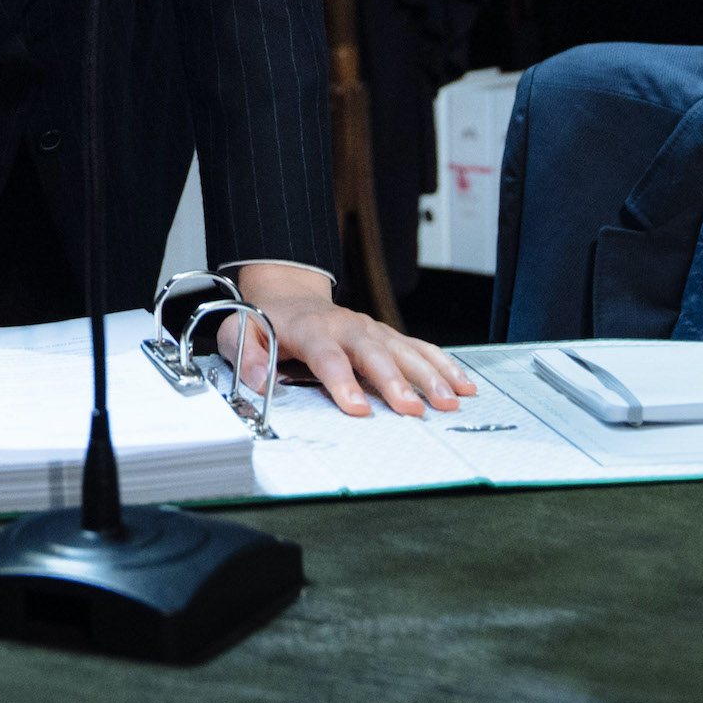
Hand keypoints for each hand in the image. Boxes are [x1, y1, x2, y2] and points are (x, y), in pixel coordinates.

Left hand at [222, 264, 476, 418]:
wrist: (288, 294)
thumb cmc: (266, 320)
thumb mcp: (240, 332)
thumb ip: (247, 356)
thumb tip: (259, 379)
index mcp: (311, 329)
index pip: (328, 356)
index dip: (343, 382)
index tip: (358, 407)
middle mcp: (347, 327)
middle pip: (374, 354)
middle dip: (396, 381)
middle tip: (414, 409)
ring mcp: (371, 330)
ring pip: (404, 350)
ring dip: (429, 375)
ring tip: (449, 400)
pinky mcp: (386, 336)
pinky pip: (419, 348)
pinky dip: (443, 364)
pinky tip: (463, 384)